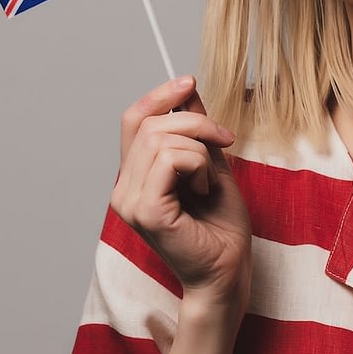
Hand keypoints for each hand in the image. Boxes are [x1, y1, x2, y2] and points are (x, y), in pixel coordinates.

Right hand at [111, 76, 251, 311]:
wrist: (229, 271)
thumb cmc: (221, 227)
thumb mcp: (211, 164)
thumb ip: (194, 131)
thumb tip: (187, 90)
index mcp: (135, 177)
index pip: (132, 120)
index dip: (158, 96)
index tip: (190, 82)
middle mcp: (123, 188)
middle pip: (149, 124)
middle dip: (195, 122)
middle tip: (225, 140)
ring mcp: (129, 201)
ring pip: (161, 139)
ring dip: (200, 150)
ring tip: (209, 180)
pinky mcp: (145, 212)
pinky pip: (170, 159)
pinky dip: (198, 165)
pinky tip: (204, 189)